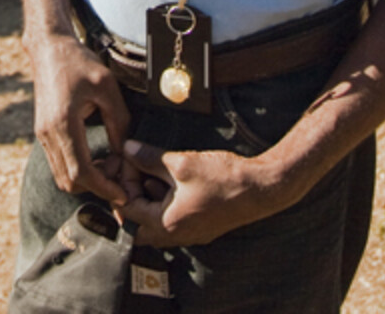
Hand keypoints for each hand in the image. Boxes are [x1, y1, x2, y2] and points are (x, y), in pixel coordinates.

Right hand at [26, 34, 131, 203]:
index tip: (122, 193)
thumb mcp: (107, 87)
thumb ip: (119, 121)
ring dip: (86, 179)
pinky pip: (59, 163)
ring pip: (61, 175)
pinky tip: (96, 155)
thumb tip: (126, 152)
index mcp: (63, 123)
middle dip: (96, 186)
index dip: (103, 188)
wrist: (49, 48)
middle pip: (69, 181)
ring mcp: (42, 135)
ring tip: (109, 163)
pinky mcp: (43, 133)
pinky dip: (77, 168)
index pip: (81, 172)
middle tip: (118, 174)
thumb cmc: (78, 63)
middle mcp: (48, 134)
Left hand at [116, 139, 284, 246]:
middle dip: (132, 195)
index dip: (124, 181)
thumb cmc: (222, 178)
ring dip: (149, 197)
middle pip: (137, 222)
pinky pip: (172, 219)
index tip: (128, 160)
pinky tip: (171, 179)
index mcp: (166, 224)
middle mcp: (175, 236)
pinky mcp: (201, 227)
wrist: (260, 188)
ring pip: (154, 221)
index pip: (128, 208)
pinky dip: (165, 201)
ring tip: (152, 170)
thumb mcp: (181, 163)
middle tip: (134, 170)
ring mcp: (189, 234)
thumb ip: (149, 157)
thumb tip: (127, 148)